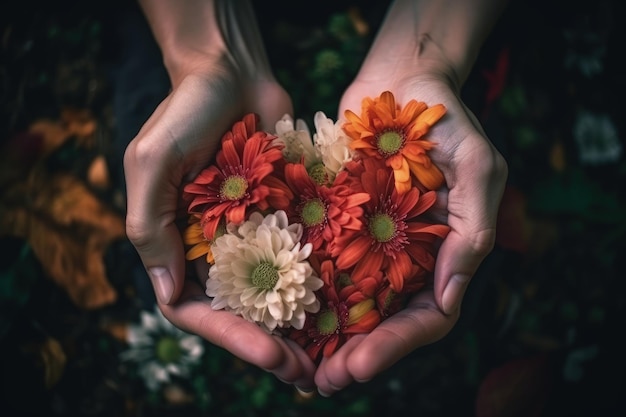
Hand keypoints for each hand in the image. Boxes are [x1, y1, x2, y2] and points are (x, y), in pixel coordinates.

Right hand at [123, 57, 316, 389]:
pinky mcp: (286, 218)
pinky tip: (349, 308)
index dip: (231, 338)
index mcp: (178, 246)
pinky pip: (303, 258)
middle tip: (309, 375)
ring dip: (300, 329)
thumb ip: (150, 225)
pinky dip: (322, 286)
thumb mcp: (152, 162)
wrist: (231, 72)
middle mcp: (216, 249)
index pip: (197, 309)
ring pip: (277, 295)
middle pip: (242, 313)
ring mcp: (254, 236)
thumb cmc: (184, 111)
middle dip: (272, 346)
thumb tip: (166, 292)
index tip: (270, 355)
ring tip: (331, 358)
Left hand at [314, 72, 507, 394]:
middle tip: (320, 383)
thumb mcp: (479, 168)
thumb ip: (472, 232)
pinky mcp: (338, 223)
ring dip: (325, 339)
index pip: (426, 318)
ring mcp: (370, 244)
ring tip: (294, 366)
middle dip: (355, 355)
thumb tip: (449, 299)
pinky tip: (274, 312)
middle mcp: (405, 259)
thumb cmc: (447, 120)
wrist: (401, 81)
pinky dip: (303, 293)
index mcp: (443, 255)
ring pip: (349, 304)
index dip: (394, 347)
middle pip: (383, 323)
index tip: (357, 367)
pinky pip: (320, 264)